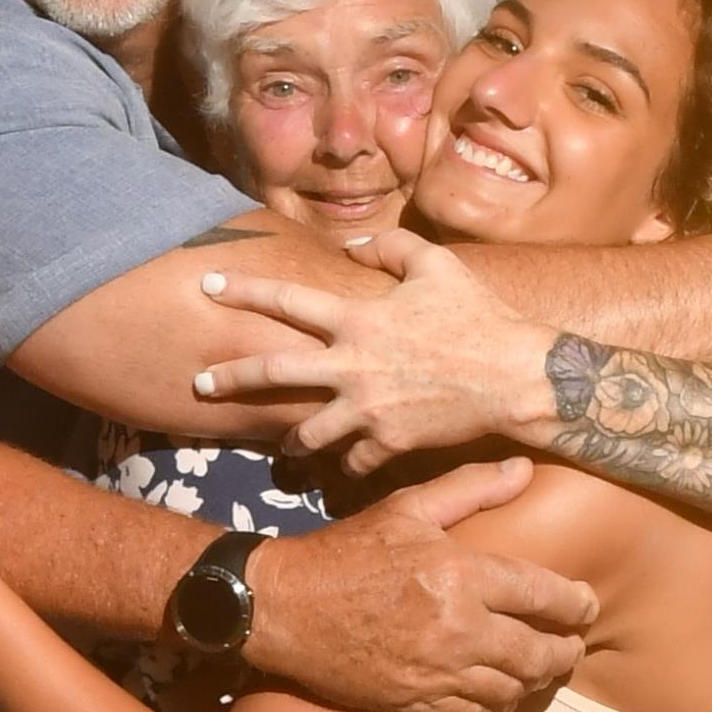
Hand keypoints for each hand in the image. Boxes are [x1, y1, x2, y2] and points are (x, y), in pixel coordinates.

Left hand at [186, 224, 553, 468]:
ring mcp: (366, 410)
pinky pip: (354, 460)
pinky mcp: (388, 442)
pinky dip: (349, 462)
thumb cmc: (477, 315)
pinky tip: (347, 464)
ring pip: (306, 433)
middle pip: (272, 375)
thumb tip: (353, 247)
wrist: (513, 377)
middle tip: (199, 385)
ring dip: (290, 440)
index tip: (207, 287)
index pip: (286, 300)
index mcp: (357, 320)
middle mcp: (351, 366)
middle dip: (229, 380)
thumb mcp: (436, 266)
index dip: (242, 291)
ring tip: (283, 448)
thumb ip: (390, 249)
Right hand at [245, 453, 593, 711]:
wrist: (279, 608)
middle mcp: (456, 629)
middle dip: (565, 652)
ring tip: (537, 669)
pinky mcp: (413, 703)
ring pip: (511, 690)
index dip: (577, 604)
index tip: (586, 605)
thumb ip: (470, 489)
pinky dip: (494, 705)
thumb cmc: (344, 553)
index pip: (546, 596)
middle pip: (539, 653)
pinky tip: (496, 692)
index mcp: (461, 575)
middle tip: (571, 646)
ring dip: (532, 681)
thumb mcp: (405, 508)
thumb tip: (524, 470)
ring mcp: (435, 673)